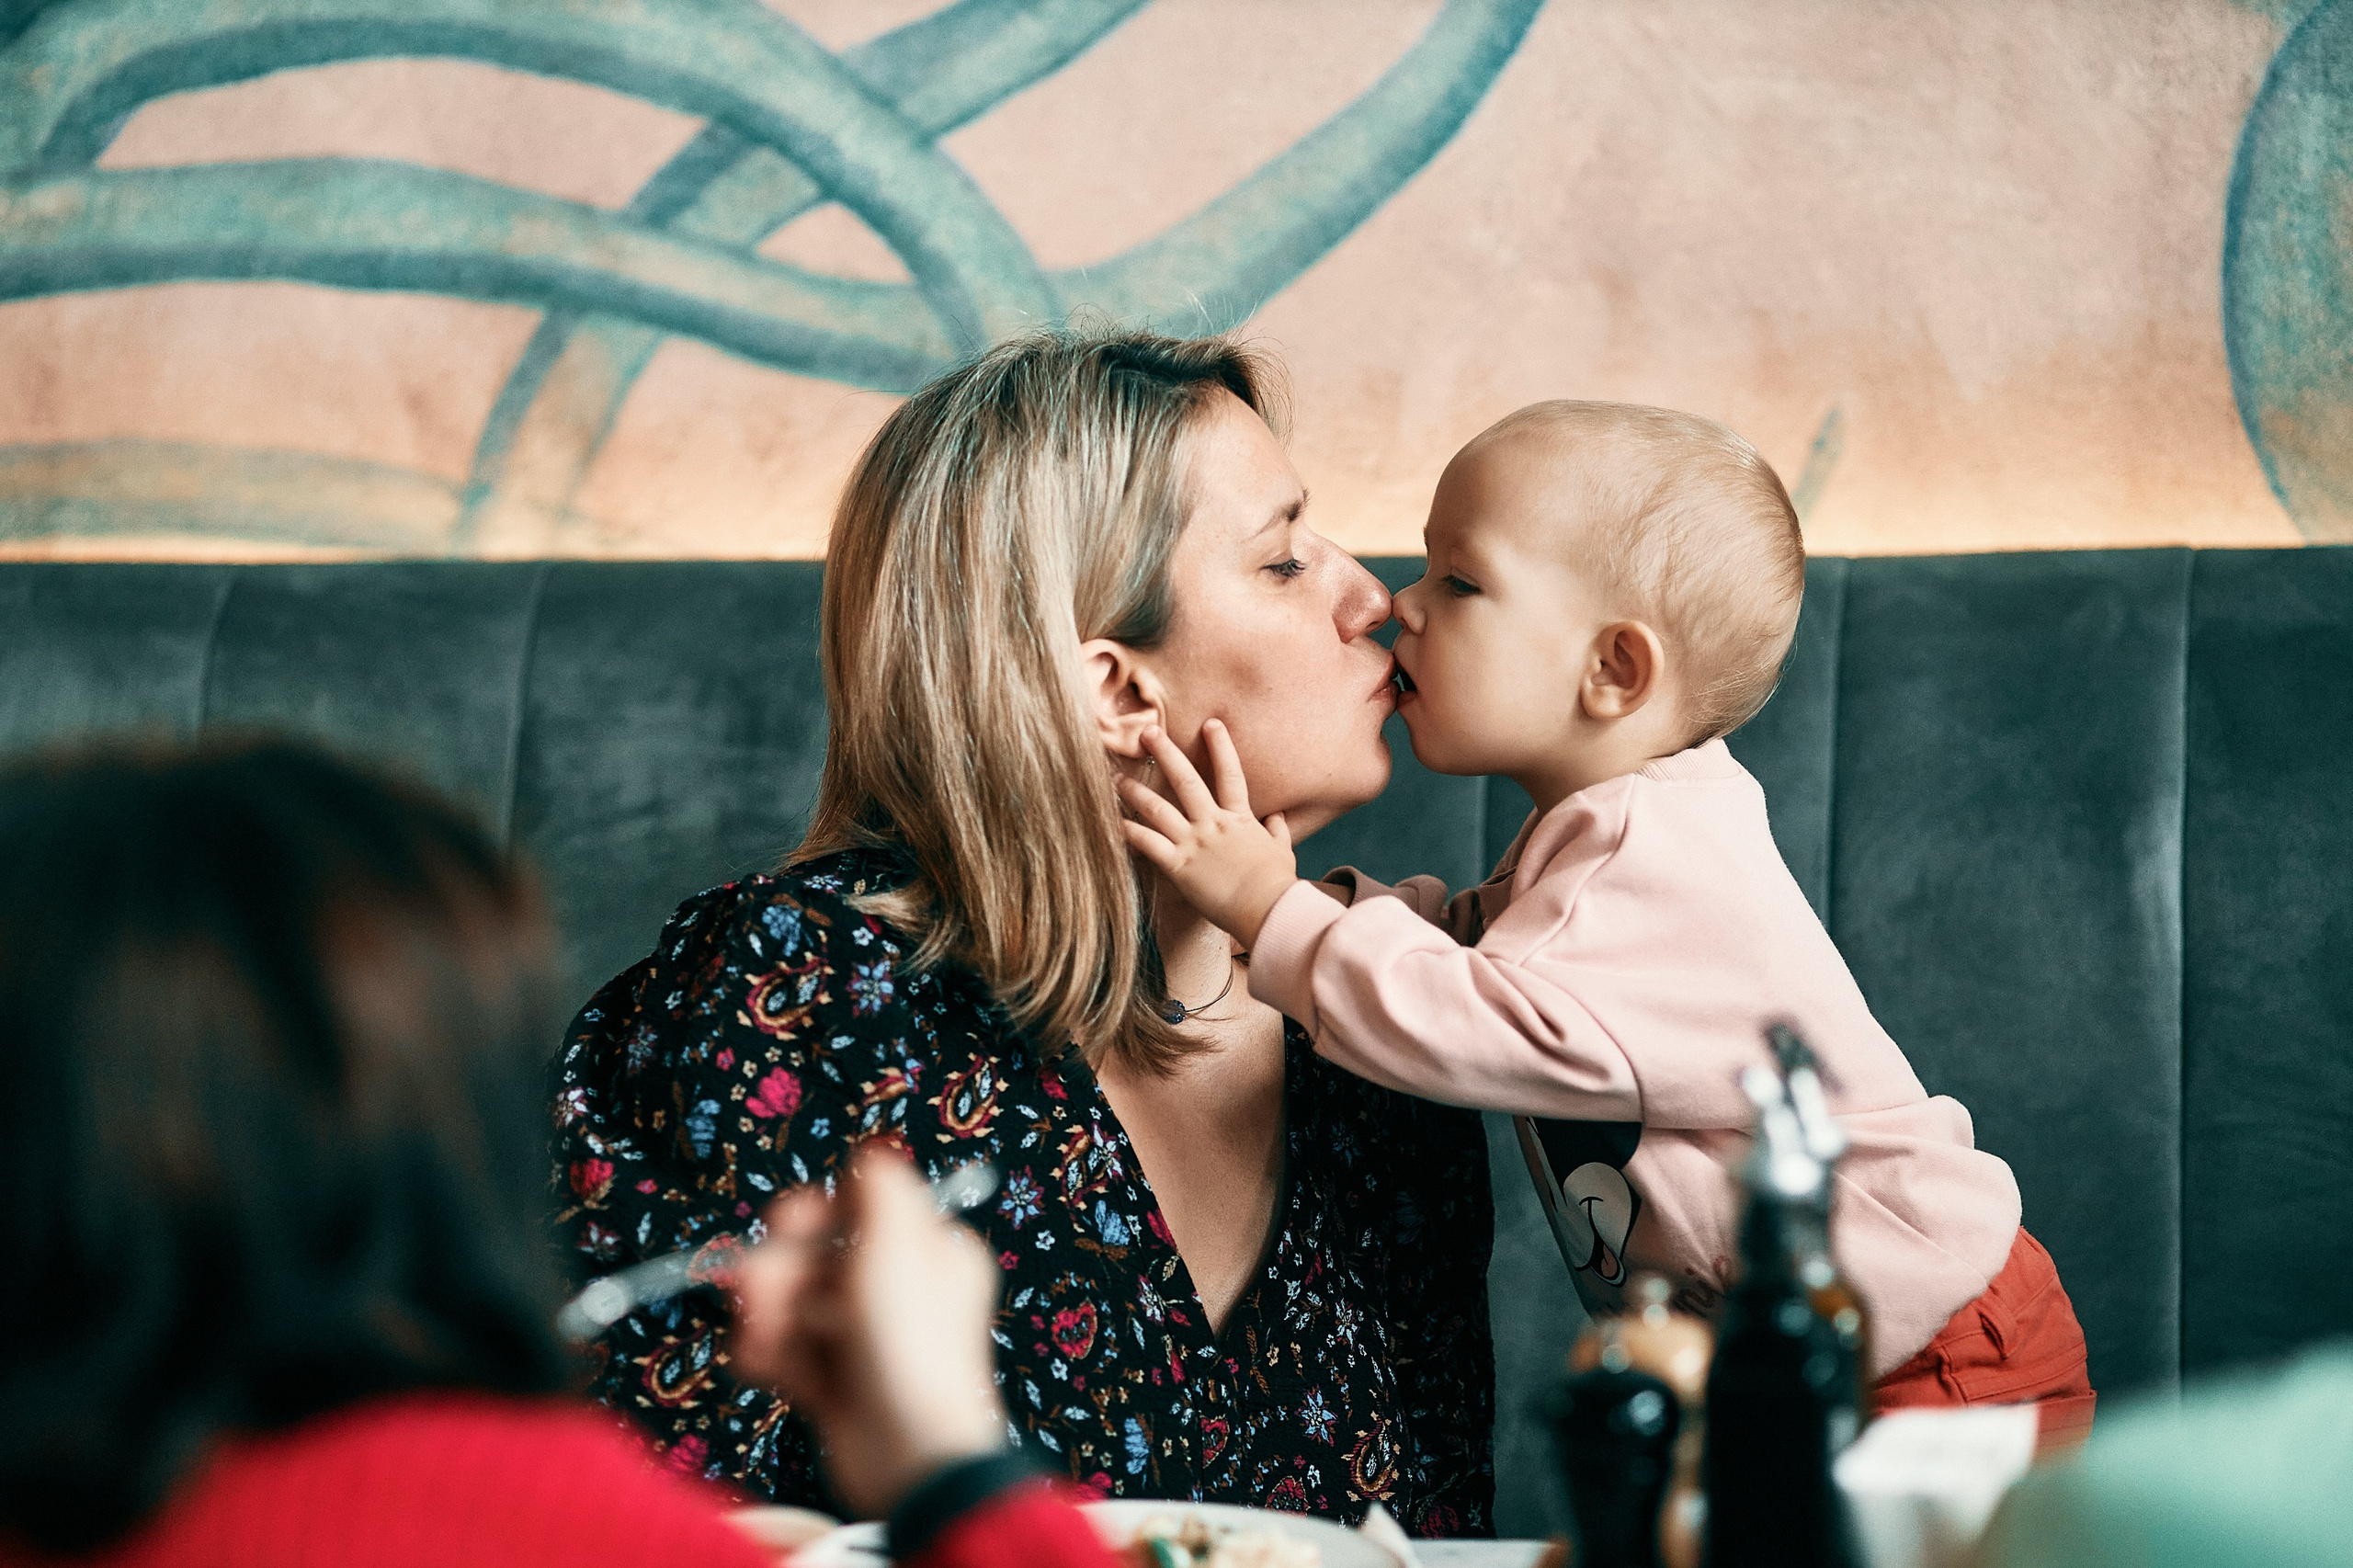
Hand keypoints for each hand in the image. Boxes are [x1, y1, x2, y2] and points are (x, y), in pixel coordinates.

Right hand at [731, 1149, 1006, 1517]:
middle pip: (816, 1257)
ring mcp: (867, 1340)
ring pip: (795, 1306)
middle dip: (779, 1270)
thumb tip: (868, 1155)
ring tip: (765, 1337)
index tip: (788, 1222)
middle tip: (758, 1287)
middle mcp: (900, 1291)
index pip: (860, 1210)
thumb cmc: (911, 1346)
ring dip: (769, 1316)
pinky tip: (762, 1363)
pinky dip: (770, 1355)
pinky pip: (789, 1352)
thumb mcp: (900, 1243)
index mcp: (930, 1250)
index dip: (815, 1214)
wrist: (908, 1455)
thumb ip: (881, 1184)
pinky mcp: (838, 1384)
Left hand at [1115, 719, 1298, 950]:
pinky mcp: (1178, 866)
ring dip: (1135, 791)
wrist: (1268, 908)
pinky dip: (1128, 832)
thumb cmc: (1277, 884)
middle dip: (1166, 753)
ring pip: (1157, 808)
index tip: (1211, 723)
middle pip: (1186, 780)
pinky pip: (1147, 844)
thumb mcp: (1282, 852)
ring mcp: (1194, 842)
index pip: (1230, 774)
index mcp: (1239, 819)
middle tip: (1147, 732)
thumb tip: (1276, 817)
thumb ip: (1277, 830)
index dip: (1221, 746)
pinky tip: (1111, 822)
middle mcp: (1213, 823)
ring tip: (1116, 777)